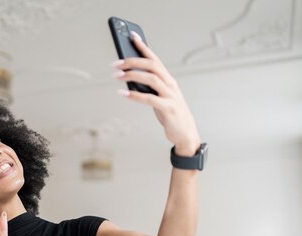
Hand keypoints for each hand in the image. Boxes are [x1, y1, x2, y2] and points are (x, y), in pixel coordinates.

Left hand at [114, 31, 200, 155]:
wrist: (185, 133)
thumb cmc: (170, 113)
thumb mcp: (159, 97)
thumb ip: (148, 87)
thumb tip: (129, 77)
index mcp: (168, 79)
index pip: (155, 58)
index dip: (144, 47)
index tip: (132, 36)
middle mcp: (170, 84)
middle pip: (152, 66)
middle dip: (133, 61)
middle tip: (116, 63)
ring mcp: (170, 96)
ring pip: (151, 79)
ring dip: (132, 76)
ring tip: (117, 76)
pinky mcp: (168, 108)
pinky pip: (150, 99)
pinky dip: (135, 95)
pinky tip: (123, 93)